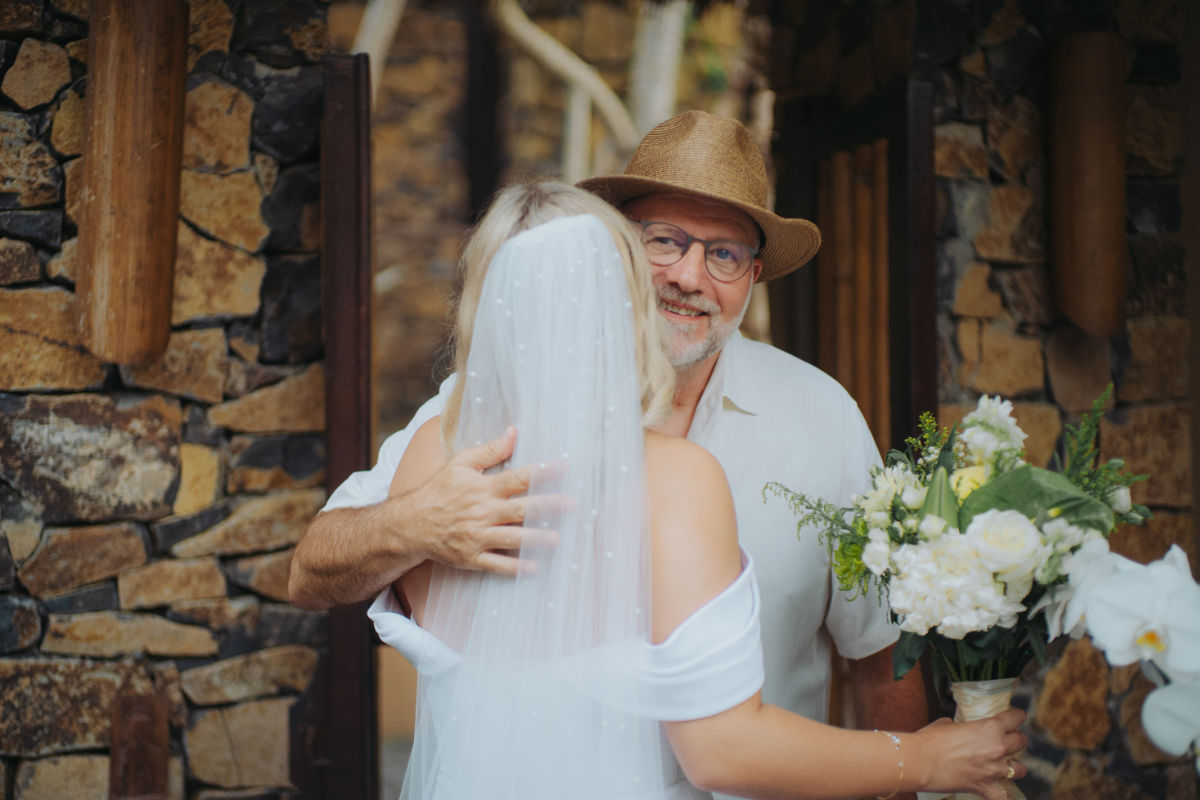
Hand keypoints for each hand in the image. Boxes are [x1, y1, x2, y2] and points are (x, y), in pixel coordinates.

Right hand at [395, 426, 561, 575]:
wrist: (411, 523)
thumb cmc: (439, 490)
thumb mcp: (460, 463)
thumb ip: (490, 450)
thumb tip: (514, 432)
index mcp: (483, 488)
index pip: (518, 478)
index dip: (542, 472)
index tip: (564, 467)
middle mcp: (483, 512)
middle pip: (521, 509)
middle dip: (548, 506)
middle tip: (571, 504)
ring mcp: (478, 536)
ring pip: (512, 538)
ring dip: (535, 539)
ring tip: (557, 538)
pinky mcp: (472, 557)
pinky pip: (496, 564)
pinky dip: (515, 567)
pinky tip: (534, 568)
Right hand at [911, 709, 1027, 799]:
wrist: (919, 761)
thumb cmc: (929, 740)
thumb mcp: (946, 724)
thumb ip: (961, 726)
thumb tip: (960, 730)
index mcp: (989, 727)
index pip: (1015, 718)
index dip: (1016, 716)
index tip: (1015, 717)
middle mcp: (997, 748)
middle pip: (1021, 742)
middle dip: (1016, 740)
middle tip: (1009, 740)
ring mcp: (993, 770)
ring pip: (1021, 769)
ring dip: (1015, 766)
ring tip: (1007, 765)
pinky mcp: (984, 787)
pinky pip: (1004, 797)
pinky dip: (1004, 795)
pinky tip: (1003, 793)